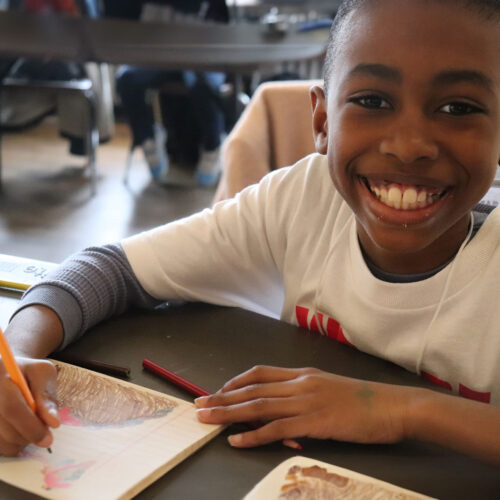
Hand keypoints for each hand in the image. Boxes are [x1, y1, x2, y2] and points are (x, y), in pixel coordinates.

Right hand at [0, 357, 59, 455]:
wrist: (6, 374)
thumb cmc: (27, 373)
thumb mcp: (42, 373)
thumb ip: (48, 395)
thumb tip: (53, 422)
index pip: (11, 406)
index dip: (30, 425)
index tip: (48, 437)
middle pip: (4, 428)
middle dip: (29, 435)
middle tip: (45, 435)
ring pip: (0, 441)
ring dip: (20, 441)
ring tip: (30, 426)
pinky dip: (11, 444)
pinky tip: (18, 430)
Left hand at [195, 365, 413, 447]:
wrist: (392, 406)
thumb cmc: (363, 400)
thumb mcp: (329, 388)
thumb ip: (304, 394)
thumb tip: (283, 409)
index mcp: (303, 374)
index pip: (260, 373)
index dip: (235, 381)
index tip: (218, 390)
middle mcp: (300, 384)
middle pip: (252, 389)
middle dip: (222, 397)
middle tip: (198, 403)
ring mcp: (306, 402)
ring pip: (259, 406)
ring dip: (229, 413)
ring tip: (206, 418)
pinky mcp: (315, 422)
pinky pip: (277, 429)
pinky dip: (254, 434)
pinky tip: (237, 440)